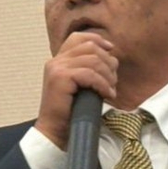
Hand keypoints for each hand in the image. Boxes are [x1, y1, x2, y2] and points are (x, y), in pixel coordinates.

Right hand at [35, 32, 117, 148]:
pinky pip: (90, 74)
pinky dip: (102, 84)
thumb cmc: (70, 112)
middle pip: (90, 47)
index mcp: (59, 60)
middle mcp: (56, 61)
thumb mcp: (81, 86)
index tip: (111, 50)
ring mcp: (57, 68)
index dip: (97, 39)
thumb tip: (113, 59)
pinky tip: (106, 94)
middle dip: (107, 62)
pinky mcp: (61, 78)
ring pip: (92, 60)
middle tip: (113, 81)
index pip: (78, 37)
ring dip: (107, 75)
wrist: (54, 131)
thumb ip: (89, 70)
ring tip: (110, 89)